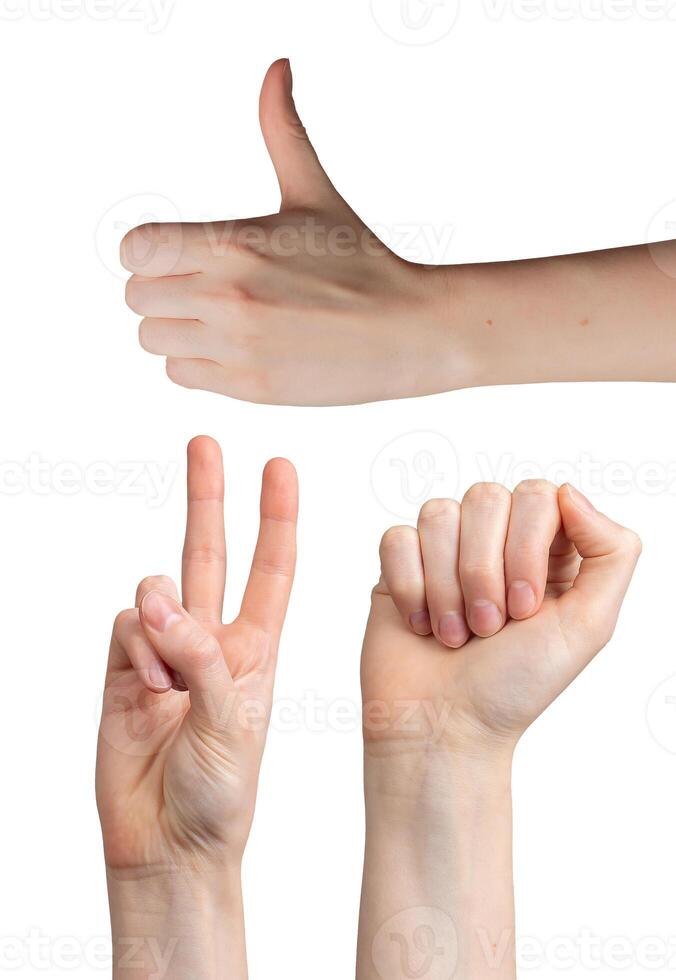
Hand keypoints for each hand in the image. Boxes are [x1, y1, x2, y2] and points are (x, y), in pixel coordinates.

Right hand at [96, 436, 297, 874]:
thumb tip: (155, 602)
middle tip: (206, 443)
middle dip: (209, 498)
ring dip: (162, 622)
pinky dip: (136, 651)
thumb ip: (199, 656)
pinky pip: (125, 627)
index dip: (277, 516)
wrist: (169, 842)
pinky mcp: (125, 666)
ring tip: (169, 683)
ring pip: (157, 590)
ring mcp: (166, 651)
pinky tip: (145, 691)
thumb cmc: (220, 792)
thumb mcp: (233, 722)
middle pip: (212, 552)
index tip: (280, 467)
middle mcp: (213, 639)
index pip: (272, 568)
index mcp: (258, 647)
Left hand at [121, 59, 453, 405]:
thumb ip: (283, 132)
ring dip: (176, 329)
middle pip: (137, 296)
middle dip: (161, 289)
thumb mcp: (315, 194)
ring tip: (216, 320)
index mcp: (233, 241)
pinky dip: (195, 362)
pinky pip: (178, 374)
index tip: (174, 254)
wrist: (408, 332)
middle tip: (201, 288)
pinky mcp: (248, 386)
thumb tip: (278, 69)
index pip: (134, 248)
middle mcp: (227, 295)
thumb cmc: (362, 262)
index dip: (146, 250)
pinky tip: (231, 347)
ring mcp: (237, 345)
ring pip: (152, 339)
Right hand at [357, 481, 639, 979]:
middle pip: (485, 497)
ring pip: (438, 513)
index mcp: (545, 548)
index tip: (525, 610)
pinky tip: (421, 625)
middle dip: (484, 570)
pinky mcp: (399, 564)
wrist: (443, 728)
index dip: (526, 546)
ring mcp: (443, 549)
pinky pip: (397, 538)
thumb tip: (571, 492)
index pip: (538, 495)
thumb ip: (612, 553)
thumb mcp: (590, 626)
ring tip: (454, 634)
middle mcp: (494, 540)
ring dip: (447, 586)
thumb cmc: (515, 686)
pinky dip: (410, 588)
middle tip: (489, 628)